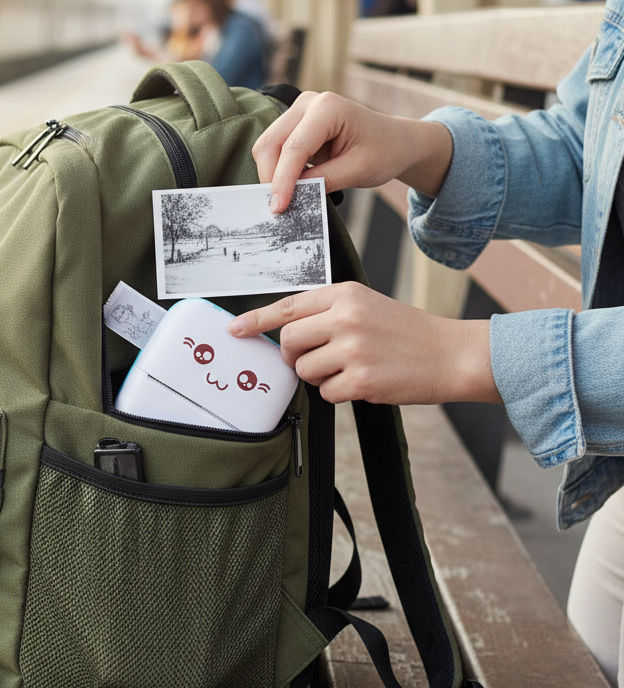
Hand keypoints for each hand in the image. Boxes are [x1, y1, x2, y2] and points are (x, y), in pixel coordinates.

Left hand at [228, 282, 500, 406]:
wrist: (451, 354)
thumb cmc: (407, 333)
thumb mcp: (367, 306)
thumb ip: (328, 313)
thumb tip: (287, 332)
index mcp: (345, 294)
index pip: (288, 306)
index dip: (257, 320)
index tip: (236, 329)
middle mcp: (346, 317)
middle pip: (289, 341)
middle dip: (293, 357)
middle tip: (309, 361)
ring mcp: (353, 348)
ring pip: (305, 370)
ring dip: (318, 376)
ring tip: (348, 369)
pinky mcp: (361, 379)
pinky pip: (326, 393)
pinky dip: (338, 393)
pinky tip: (362, 382)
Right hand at [252, 91, 453, 213]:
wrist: (394, 141)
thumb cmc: (383, 152)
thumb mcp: (357, 171)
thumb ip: (322, 181)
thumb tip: (290, 197)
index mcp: (328, 108)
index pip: (294, 148)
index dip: (282, 180)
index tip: (278, 208)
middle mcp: (308, 103)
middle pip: (270, 144)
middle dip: (270, 178)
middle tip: (279, 208)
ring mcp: (298, 112)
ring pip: (267, 147)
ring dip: (272, 175)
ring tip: (287, 198)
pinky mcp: (294, 125)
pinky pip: (274, 149)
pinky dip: (277, 171)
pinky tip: (290, 187)